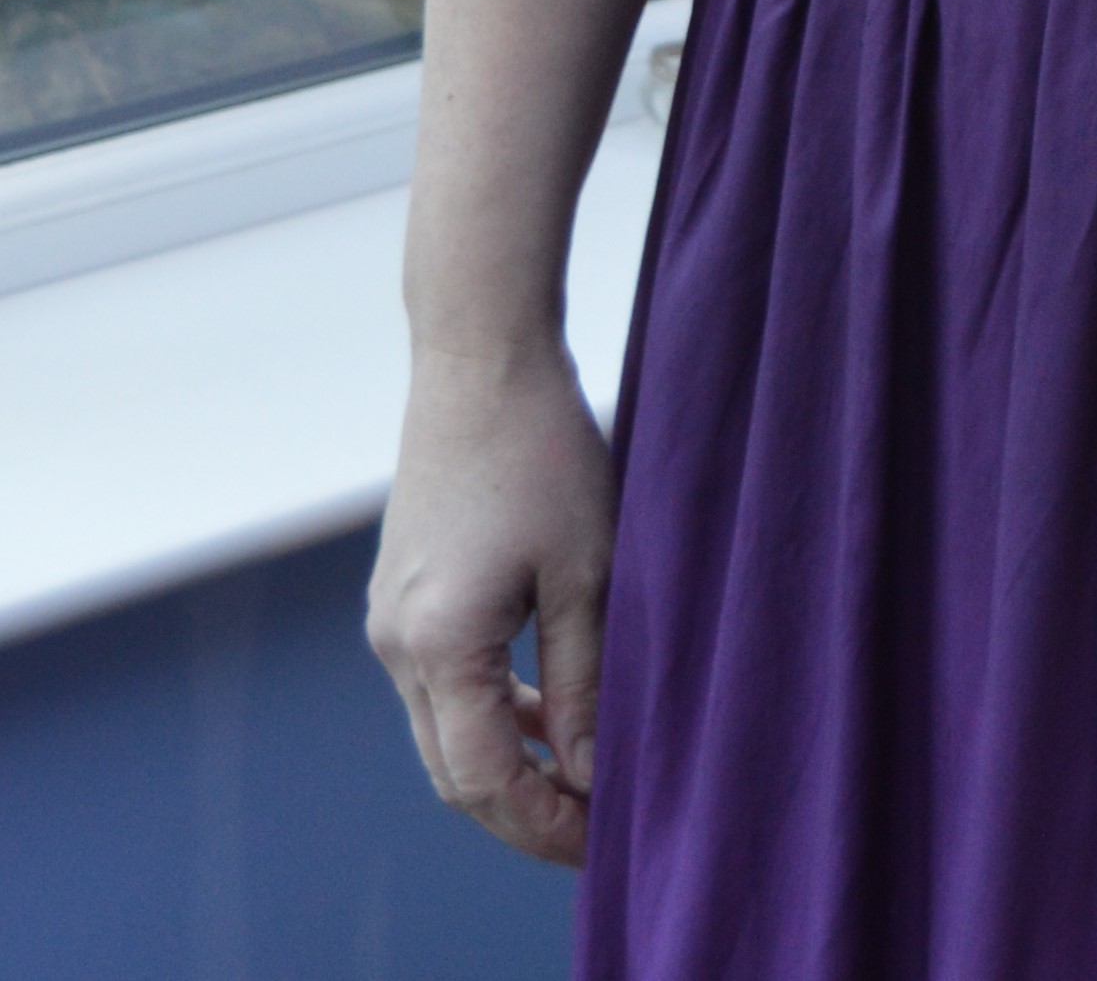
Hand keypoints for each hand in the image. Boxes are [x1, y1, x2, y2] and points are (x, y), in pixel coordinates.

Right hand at [367, 338, 614, 865]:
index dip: (542, 823)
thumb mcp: (588, 571)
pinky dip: (491, 709)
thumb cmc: (545, 451)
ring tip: (583, 778)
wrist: (481, 356)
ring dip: (508, 761)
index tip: (603, 842)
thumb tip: (589, 776)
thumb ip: (585, 682)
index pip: (483, 781)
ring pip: (446, 730)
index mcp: (437, 644)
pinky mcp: (403, 595)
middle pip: (454, 770)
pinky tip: (547, 709)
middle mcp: (396, 643)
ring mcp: (391, 619)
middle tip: (597, 827)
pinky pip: (443, 682)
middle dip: (523, 810)